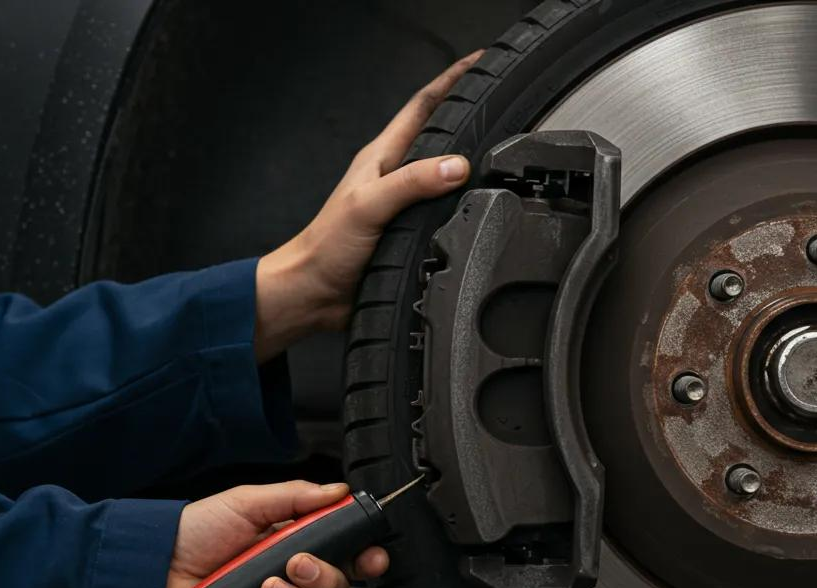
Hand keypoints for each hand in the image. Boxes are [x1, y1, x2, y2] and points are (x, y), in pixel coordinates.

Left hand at [165, 481, 388, 587]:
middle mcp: (288, 582)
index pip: (343, 558)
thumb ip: (297, 497)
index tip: (373, 557)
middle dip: (326, 578)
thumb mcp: (247, 502)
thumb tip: (339, 491)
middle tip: (297, 564)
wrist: (154, 566)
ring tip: (266, 587)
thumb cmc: (195, 532)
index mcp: (294, 547)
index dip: (365, 559)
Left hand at [253, 51, 482, 361]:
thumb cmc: (328, 247)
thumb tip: (457, 166)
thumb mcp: (370, 205)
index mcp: (383, 159)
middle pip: (438, 140)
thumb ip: (412, 183)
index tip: (480, 64)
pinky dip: (462, 211)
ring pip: (444, 180)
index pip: (423, 107)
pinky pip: (443, 217)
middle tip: (501, 107)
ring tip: (499, 157)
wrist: (315, 294)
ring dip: (468, 170)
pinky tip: (478, 212)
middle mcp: (395, 179)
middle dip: (468, 120)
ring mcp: (402, 209)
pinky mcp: (408, 238)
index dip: (451, 82)